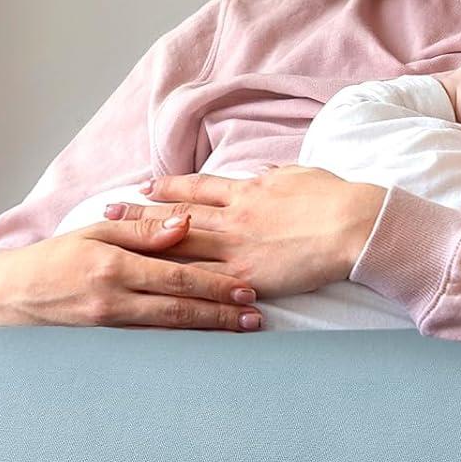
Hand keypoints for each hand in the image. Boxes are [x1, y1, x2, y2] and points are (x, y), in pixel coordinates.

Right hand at [0, 219, 265, 331]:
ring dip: (210, 330)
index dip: (215, 283)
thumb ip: (142, 229)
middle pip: (180, 307)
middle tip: (256, 315)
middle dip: (222, 312)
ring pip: (171, 329)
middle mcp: (114, 298)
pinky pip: (153, 342)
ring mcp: (110, 325)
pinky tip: (206, 343)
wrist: (10, 296)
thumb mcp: (95, 231)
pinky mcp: (107, 341)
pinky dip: (183, 343)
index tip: (247, 287)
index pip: (176, 275)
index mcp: (114, 265)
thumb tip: (185, 223)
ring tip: (241, 330)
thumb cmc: (54, 258)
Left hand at [102, 164, 387, 297]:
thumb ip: (275, 176)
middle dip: (138, 215)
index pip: (197, 188)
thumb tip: (264, 173)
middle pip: (174, 216)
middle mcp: (232, 217)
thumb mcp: (299, 174)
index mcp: (247, 191)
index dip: (168, 187)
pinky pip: (204, 283)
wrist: (353, 223)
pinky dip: (175, 285)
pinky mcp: (245, 276)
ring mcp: (235, 247)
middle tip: (106, 213)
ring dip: (144, 246)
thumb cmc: (335, 196)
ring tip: (114, 245)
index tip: (145, 186)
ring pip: (179, 246)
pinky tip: (151, 288)